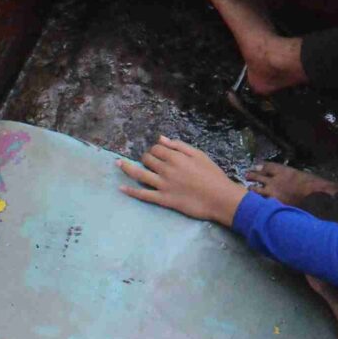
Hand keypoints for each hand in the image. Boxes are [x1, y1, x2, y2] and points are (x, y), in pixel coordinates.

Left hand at [118, 136, 247, 224]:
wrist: (219, 198)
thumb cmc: (213, 175)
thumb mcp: (199, 154)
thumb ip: (179, 146)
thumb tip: (161, 139)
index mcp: (175, 157)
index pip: (156, 148)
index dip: (155, 149)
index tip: (158, 153)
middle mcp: (166, 169)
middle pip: (147, 159)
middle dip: (145, 158)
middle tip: (148, 162)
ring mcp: (162, 185)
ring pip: (139, 174)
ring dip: (127, 168)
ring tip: (118, 164)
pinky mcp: (162, 199)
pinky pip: (143, 195)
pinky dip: (131, 191)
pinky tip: (121, 188)